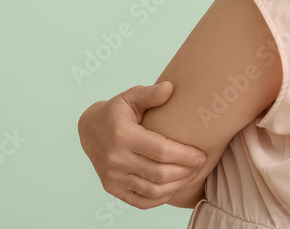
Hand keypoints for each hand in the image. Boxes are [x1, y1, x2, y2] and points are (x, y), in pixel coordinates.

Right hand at [78, 81, 207, 209]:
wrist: (89, 130)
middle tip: (200, 165)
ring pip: (153, 190)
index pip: (160, 150)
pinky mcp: (112, 188)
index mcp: (122, 135)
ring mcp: (113, 177)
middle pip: (160, 173)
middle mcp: (115, 159)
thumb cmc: (115, 112)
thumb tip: (170, 88)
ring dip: (177, 185)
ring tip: (190, 175)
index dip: (185, 155)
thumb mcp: (130, 97)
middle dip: (185, 171)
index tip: (201, 155)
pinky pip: (142, 201)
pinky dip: (161, 198)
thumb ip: (150, 94)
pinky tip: (173, 187)